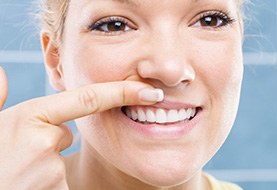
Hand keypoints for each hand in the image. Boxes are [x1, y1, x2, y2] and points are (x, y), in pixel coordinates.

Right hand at [0, 67, 162, 189]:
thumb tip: (3, 74)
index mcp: (29, 118)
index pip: (86, 100)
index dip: (121, 93)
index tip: (148, 92)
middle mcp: (44, 143)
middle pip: (66, 134)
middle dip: (50, 140)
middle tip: (19, 153)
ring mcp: (52, 171)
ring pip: (59, 158)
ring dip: (44, 163)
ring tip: (16, 173)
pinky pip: (59, 180)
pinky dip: (45, 181)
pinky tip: (25, 184)